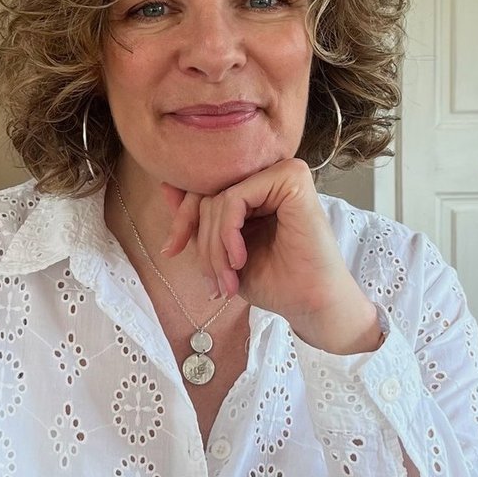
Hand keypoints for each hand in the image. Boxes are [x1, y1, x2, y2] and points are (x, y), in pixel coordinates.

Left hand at [160, 159, 381, 353]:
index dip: (183, 221)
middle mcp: (270, 173)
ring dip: (215, 247)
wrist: (311, 304)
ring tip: (228, 280)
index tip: (171, 251)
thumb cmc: (274, 280)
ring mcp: (282, 172)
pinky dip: (228, 234)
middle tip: (213, 281)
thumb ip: (198, 220)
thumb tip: (166, 186)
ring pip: (219, 199)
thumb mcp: (221, 250)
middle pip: (208, 194)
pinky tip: (239, 259)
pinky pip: (235, 198)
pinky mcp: (291, 178)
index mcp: (257, 188)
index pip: (205, 191)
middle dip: (202, 242)